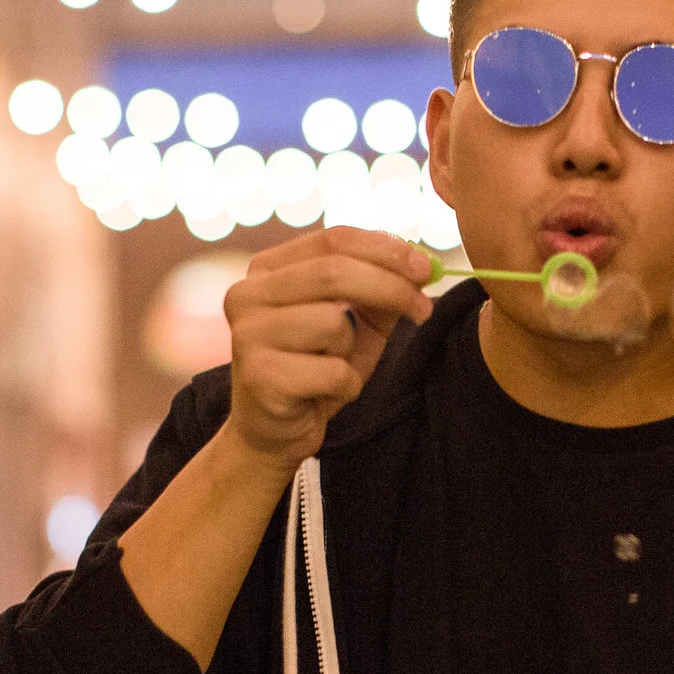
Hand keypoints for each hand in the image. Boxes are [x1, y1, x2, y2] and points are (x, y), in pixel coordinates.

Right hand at [222, 229, 434, 470]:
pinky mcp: (258, 376)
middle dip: (391, 287)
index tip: (426, 267)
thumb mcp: (354, 325)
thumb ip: (379, 292)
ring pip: (332, 323)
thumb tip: (419, 264)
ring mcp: (247, 334)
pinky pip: (331, 371)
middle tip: (424, 309)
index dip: (386, 250)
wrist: (273, 434)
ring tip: (333, 367)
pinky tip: (324, 394)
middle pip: (334, 272)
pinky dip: (344, 386)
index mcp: (268, 270)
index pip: (333, 239)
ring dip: (351, 350)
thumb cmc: (315, 371)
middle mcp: (247, 294)